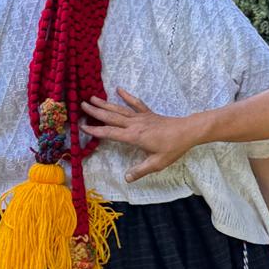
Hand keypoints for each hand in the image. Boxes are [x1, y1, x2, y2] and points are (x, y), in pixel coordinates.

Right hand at [81, 89, 197, 181]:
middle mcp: (135, 124)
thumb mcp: (157, 163)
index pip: (110, 133)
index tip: (82, 127)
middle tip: (81, 105)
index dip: (95, 130)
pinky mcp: (148, 114)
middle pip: (111, 117)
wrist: (187, 131)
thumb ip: (140, 171)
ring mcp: (141, 117)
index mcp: (134, 137)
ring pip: (119, 109)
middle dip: (95, 112)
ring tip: (92, 98)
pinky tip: (119, 89)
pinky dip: (127, 96)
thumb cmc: (173, 148)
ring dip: (105, 104)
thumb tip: (126, 178)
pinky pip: (135, 103)